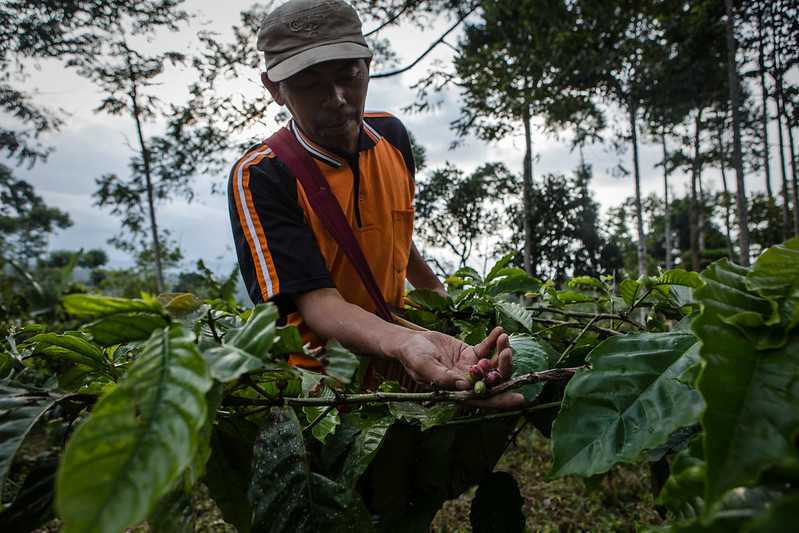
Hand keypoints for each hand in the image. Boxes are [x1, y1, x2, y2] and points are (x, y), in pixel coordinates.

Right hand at [395, 326, 523, 407]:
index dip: (502, 400)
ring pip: (494, 364)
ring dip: (501, 352)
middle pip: (493, 381)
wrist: (409, 342)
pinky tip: (499, 330)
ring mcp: (470, 367)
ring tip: (503, 338)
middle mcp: (467, 382)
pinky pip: (487, 348)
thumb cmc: (412, 357)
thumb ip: (443, 377)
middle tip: (507, 351)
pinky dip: (494, 340)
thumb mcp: (424, 366)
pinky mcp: (470, 353)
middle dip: (504, 368)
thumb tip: (465, 386)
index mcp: (457, 391)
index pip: (483, 399)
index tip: (520, 398)